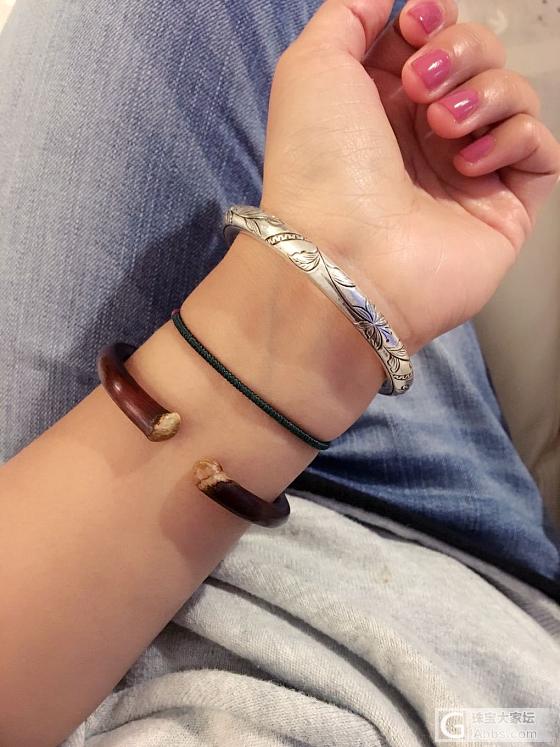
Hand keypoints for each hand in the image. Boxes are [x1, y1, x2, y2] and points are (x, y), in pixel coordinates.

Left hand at [261, 0, 559, 352]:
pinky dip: (512, 140)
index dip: (435, 19)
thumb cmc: (320, 164)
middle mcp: (426, 134)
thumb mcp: (313, 68)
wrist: (344, 257)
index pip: (435, 37)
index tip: (415, 25)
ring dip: (484, 93)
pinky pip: (540, 149)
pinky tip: (467, 166)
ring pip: (514, 94)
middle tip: (420, 88)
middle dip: (459, 51)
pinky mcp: (504, 208)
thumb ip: (350, 15)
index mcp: (383, 101)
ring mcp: (467, 172)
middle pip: (480, 56)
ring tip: (442, 128)